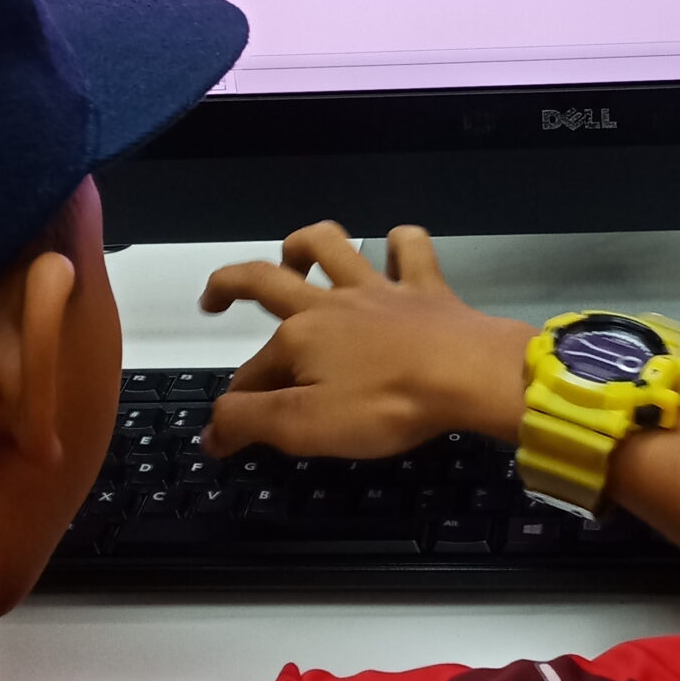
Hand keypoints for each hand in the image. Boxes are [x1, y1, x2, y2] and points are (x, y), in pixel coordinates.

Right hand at [198, 223, 533, 459]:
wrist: (469, 374)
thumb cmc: (387, 402)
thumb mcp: (305, 427)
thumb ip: (251, 422)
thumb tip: (210, 431)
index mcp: (299, 338)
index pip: (253, 373)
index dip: (238, 404)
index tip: (229, 436)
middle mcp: (331, 304)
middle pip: (267, 280)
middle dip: (230, 285)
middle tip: (213, 299)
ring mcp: (379, 290)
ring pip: (333, 246)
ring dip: (306, 244)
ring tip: (294, 254)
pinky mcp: (426, 288)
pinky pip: (410, 249)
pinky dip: (399, 244)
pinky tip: (394, 251)